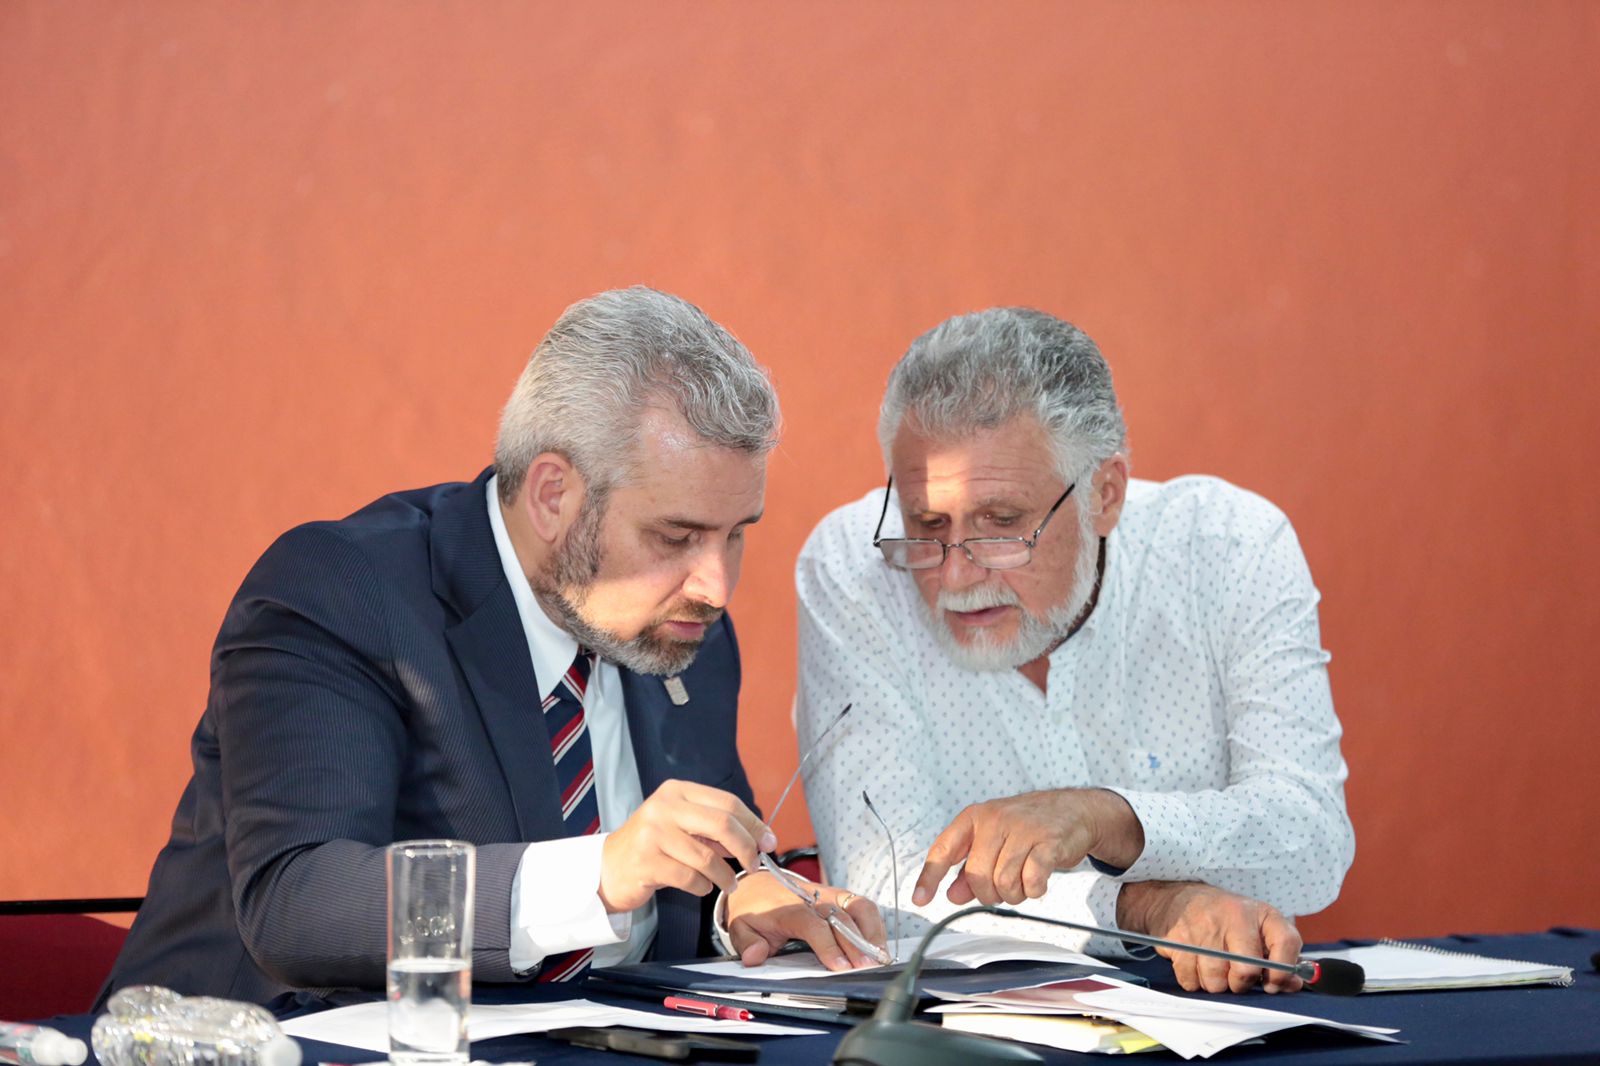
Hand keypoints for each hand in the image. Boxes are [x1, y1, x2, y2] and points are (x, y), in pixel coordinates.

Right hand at [599, 779, 774, 912]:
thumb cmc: (655, 847)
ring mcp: (653, 833)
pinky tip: (701, 888)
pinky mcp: (646, 862)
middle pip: (723, 824)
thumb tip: (761, 838)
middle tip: (755, 865)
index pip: (728, 803)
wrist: (609, 868)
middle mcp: (664, 807)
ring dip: (726, 876)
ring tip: (729, 884)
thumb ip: (717, 829)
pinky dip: (703, 887)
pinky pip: (691, 878)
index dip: (754, 824)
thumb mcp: (684, 827)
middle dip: (746, 848)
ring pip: (708, 857)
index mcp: (678, 791)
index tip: (769, 842)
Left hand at [725, 871, 887, 970]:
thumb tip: (756, 956)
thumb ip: (747, 943)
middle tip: (868, 968)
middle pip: (842, 918)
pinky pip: (862, 905)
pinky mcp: (840, 896)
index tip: (841, 967)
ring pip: (858, 906)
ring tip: (881, 957)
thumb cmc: (753, 910)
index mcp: (789, 908)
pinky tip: (879, 945)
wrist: (758, 884)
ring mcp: (829, 895)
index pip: (813, 925)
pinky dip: (874, 924)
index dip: (829, 946)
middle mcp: (813, 898)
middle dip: (857, 944)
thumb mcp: (740, 927)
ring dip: (872, 931)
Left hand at [911, 788, 1142, 906]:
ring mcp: (1022, 829)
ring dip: (1013, 894)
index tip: (920, 899)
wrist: (1073, 809)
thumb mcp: (994, 840)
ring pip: (1003, 882)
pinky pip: (1031, 881)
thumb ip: (970, 868)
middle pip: (977, 875)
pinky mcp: (1048, 842)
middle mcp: (995, 820)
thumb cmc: (1029, 827)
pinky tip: (1038, 881)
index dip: (929, 877)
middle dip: (988, 893)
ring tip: (1022, 882)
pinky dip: (1034, 891)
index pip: (944, 849)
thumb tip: (952, 895)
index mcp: (975, 818)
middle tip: (1003, 888)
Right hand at [1118, 880, 1303, 993]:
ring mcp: (1203, 928)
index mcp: (1260, 913)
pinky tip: (1196, 966)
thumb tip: (1293, 985)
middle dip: (1240, 984)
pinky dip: (1194, 981)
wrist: (1179, 899)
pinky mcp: (1178, 940)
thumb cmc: (1226, 918)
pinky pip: (1190, 981)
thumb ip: (1279, 955)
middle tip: (1235, 977)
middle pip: (1245, 971)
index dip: (1283, 971)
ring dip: (1215, 984)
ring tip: (1213, 969)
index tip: (1272, 984)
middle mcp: (1233, 916)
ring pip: (1216, 981)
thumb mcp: (1257, 926)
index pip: (1286, 942)